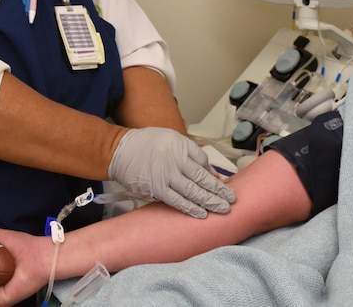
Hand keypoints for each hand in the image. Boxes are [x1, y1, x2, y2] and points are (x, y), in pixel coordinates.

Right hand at [108, 127, 236, 217]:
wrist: (120, 151)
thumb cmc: (147, 144)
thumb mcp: (171, 138)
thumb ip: (190, 153)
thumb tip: (209, 172)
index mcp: (181, 146)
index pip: (203, 161)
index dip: (214, 175)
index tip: (223, 185)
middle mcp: (176, 160)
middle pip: (203, 178)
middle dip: (219, 191)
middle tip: (232, 200)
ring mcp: (166, 176)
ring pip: (193, 192)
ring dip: (210, 202)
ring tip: (223, 209)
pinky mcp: (156, 189)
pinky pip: (177, 201)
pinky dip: (191, 208)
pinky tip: (202, 214)